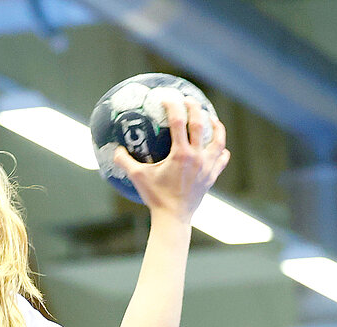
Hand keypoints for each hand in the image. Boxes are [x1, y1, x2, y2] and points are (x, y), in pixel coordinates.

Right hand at [115, 94, 227, 221]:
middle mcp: (197, 157)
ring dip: (216, 126)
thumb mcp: (138, 178)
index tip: (168, 97)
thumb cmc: (156, 198)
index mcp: (180, 154)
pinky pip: (221, 159)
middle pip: (200, 124)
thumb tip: (115, 149)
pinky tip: (218, 147)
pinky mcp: (212, 176)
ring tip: (211, 118)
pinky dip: (221, 151)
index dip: (173, 105)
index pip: (178, 121)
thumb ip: (125, 162)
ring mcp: (207, 166)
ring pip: (218, 139)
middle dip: (195, 108)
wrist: (173, 219)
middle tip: (189, 100)